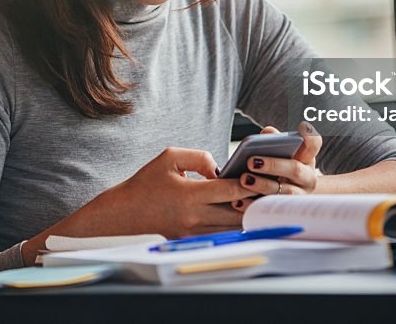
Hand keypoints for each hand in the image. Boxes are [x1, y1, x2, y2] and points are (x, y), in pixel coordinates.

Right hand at [89, 147, 254, 237]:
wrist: (126, 210)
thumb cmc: (148, 181)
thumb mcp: (170, 157)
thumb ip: (199, 158)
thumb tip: (220, 168)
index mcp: (189, 195)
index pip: (229, 191)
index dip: (248, 184)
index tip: (261, 176)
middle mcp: (193, 217)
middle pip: (236, 213)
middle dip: (253, 202)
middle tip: (269, 190)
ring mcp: (193, 232)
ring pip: (231, 227)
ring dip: (246, 215)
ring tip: (259, 201)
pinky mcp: (191, 238)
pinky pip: (220, 233)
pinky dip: (232, 223)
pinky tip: (240, 212)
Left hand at [234, 123, 322, 211]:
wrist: (286, 195)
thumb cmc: (279, 167)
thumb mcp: (280, 153)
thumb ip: (273, 140)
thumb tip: (267, 133)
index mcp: (307, 158)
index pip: (314, 144)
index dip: (310, 137)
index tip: (303, 126)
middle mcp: (307, 178)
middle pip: (294, 170)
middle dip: (273, 165)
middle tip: (251, 161)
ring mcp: (299, 197)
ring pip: (283, 192)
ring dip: (262, 185)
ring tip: (243, 179)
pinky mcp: (285, 212)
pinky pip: (270, 210)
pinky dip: (252, 205)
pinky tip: (238, 201)